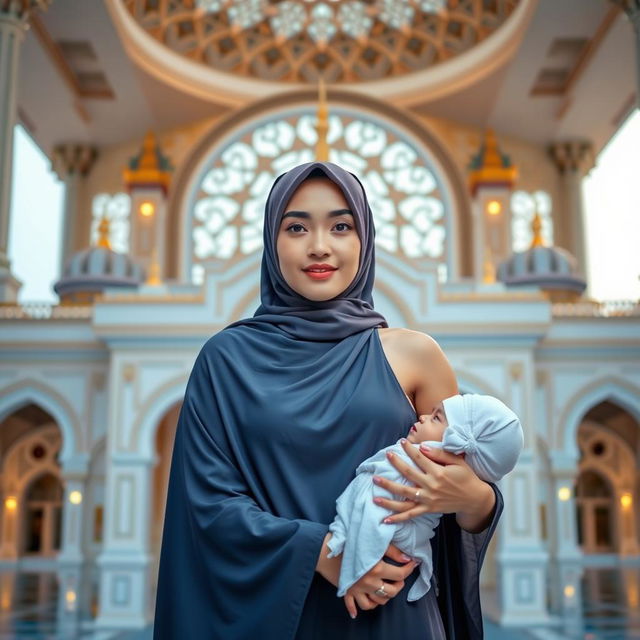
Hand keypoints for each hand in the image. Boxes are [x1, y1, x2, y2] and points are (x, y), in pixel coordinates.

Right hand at [343, 543, 417, 618]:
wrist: (326, 547)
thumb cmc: (351, 541)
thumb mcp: (374, 542)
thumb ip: (392, 551)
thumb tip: (407, 558)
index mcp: (376, 569)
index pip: (400, 574)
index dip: (409, 569)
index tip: (412, 563)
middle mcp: (368, 582)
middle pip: (390, 593)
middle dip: (398, 586)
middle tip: (398, 578)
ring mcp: (358, 589)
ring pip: (376, 602)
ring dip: (383, 598)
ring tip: (385, 589)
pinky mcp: (347, 591)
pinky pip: (353, 606)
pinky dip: (356, 609)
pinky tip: (358, 610)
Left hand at [372, 439, 494, 530]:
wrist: (474, 499)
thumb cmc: (466, 477)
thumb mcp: (457, 462)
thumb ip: (440, 454)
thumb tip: (422, 448)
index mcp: (438, 473)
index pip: (419, 458)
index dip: (409, 449)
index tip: (400, 442)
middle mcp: (431, 486)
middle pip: (408, 474)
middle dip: (396, 464)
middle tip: (386, 455)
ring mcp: (428, 500)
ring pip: (404, 496)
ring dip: (389, 490)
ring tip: (375, 484)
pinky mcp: (428, 510)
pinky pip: (411, 515)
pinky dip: (397, 518)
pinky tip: (385, 519)